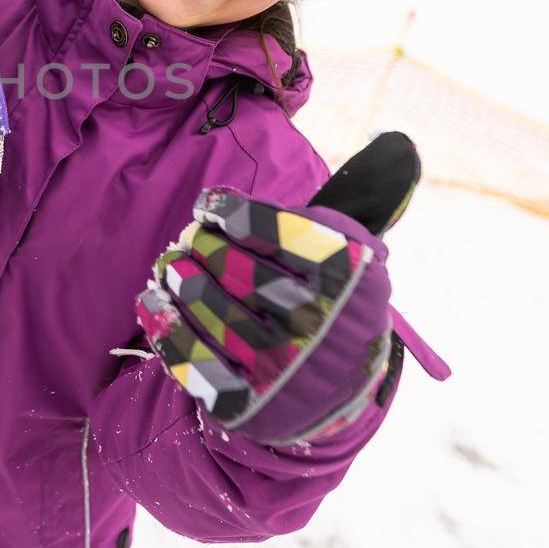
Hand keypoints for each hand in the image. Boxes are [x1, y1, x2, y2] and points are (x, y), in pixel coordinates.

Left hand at [137, 132, 419, 443]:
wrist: (335, 396)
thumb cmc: (334, 304)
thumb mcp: (356, 254)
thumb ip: (361, 199)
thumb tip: (394, 143)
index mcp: (349, 281)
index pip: (277, 232)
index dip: (232, 213)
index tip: (209, 206)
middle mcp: (320, 326)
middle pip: (239, 271)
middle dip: (203, 247)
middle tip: (189, 237)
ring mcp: (281, 371)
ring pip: (212, 313)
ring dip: (180, 280)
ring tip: (171, 264)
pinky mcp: (246, 405)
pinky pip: (191, 360)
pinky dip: (165, 325)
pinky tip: (154, 301)